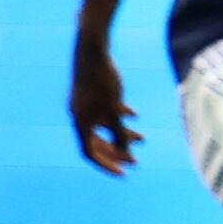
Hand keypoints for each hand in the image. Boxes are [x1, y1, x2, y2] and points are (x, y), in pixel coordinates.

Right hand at [69, 32, 134, 172]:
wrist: (93, 50)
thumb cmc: (103, 81)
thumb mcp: (114, 110)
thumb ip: (119, 132)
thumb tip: (126, 152)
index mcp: (80, 122)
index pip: (90, 152)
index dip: (106, 164)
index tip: (124, 173)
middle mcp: (78, 115)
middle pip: (97, 142)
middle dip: (117, 152)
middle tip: (136, 162)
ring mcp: (84, 104)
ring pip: (103, 126)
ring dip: (122, 134)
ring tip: (144, 139)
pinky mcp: (90, 93)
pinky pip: (105, 110)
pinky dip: (119, 115)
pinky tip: (134, 114)